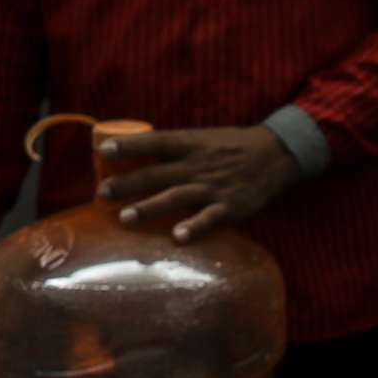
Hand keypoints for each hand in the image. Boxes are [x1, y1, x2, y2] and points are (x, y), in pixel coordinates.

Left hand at [97, 125, 301, 241]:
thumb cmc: (232, 147)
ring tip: (125, 218)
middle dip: (127, 184)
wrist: (276, 155)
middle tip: (101, 193)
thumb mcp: (203, 139)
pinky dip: (193, 228)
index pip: (153, 142)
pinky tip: (177, 238)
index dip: (127, 146)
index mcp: (190, 143)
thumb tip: (139, 161)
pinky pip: (209, 219)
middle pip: (156, 174)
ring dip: (149, 208)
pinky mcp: (230, 206)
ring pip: (176, 197)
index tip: (101, 151)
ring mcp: (213, 186)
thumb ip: (175, 152)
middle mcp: (198, 164)